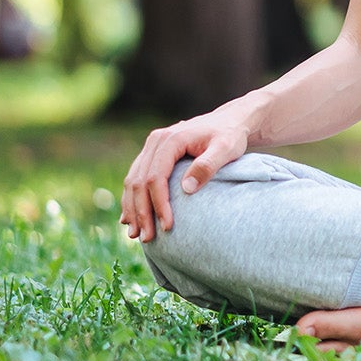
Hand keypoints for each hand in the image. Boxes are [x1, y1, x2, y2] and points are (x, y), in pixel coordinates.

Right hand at [119, 113, 250, 243]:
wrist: (229, 122)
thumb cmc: (230, 136)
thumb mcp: (226, 149)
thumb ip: (207, 166)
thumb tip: (186, 189)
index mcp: (170, 139)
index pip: (156, 177)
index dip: (159, 204)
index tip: (167, 226)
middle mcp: (155, 141)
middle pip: (139, 181)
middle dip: (141, 212)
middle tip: (147, 238)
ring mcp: (151, 147)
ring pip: (132, 181)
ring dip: (132, 209)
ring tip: (136, 234)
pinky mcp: (152, 155)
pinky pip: (135, 178)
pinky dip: (131, 199)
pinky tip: (130, 218)